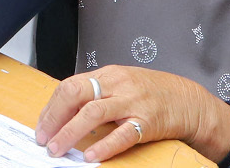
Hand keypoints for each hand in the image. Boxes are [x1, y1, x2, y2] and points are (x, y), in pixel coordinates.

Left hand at [37, 66, 229, 162]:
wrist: (187, 99)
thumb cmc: (151, 93)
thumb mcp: (121, 84)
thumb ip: (96, 93)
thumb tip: (64, 112)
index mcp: (107, 75)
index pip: (70, 86)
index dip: (51, 108)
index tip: (42, 127)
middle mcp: (117, 85)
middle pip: (77, 94)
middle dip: (55, 118)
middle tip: (44, 139)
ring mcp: (132, 102)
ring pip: (94, 113)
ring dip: (71, 132)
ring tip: (58, 149)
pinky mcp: (147, 121)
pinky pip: (122, 134)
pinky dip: (104, 145)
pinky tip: (90, 155)